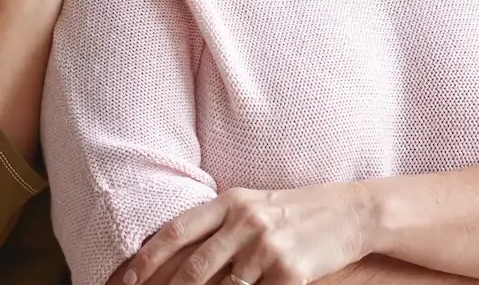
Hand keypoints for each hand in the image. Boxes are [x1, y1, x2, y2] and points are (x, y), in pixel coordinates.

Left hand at [125, 184, 367, 284]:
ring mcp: (267, 248)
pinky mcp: (290, 272)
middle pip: (194, 268)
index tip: (128, 279)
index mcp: (230, 202)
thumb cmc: (295, 212)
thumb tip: (178, 255)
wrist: (350, 213)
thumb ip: (219, 225)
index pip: (176, 230)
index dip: (147, 257)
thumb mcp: (253, 205)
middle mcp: (245, 222)